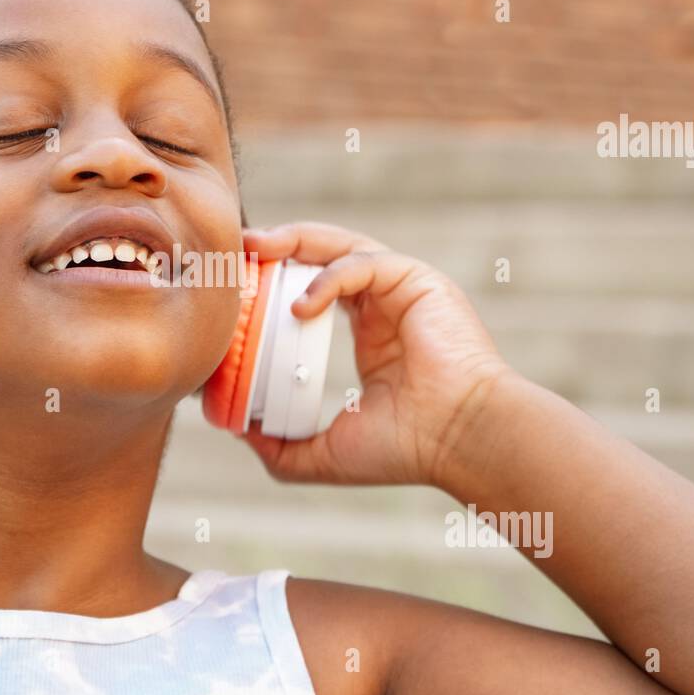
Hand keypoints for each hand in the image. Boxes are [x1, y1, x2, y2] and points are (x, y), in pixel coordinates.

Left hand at [237, 221, 514, 487]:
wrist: (460, 442)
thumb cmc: (406, 449)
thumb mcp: (326, 454)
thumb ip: (281, 446)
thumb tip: (236, 431)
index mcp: (372, 334)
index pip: (314, 289)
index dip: (272, 286)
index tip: (233, 296)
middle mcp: (386, 304)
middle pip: (322, 255)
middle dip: (277, 248)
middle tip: (236, 254)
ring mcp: (403, 288)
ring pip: (339, 245)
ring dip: (294, 240)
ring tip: (254, 251)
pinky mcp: (417, 280)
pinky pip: (362, 264)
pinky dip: (326, 279)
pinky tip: (299, 307)